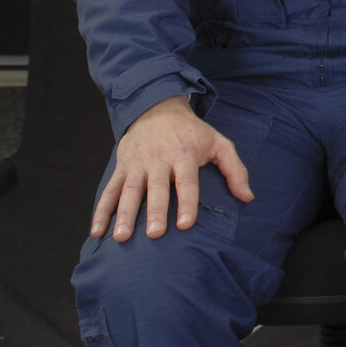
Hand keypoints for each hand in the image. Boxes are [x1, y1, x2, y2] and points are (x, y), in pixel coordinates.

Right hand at [90, 94, 251, 241]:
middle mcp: (159, 159)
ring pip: (128, 191)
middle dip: (154, 211)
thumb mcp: (219, 143)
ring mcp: (137, 164)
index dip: (187, 203)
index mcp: (184, 154)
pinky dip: (101, 210)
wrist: (157, 108)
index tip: (185, 225)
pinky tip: (97, 231)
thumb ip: (235, 169)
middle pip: (156, 188)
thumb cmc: (192, 133)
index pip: (187, 182)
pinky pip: (109, 190)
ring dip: (123, 215)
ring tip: (120, 238)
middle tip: (154, 234)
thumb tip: (248, 198)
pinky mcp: (121, 167)